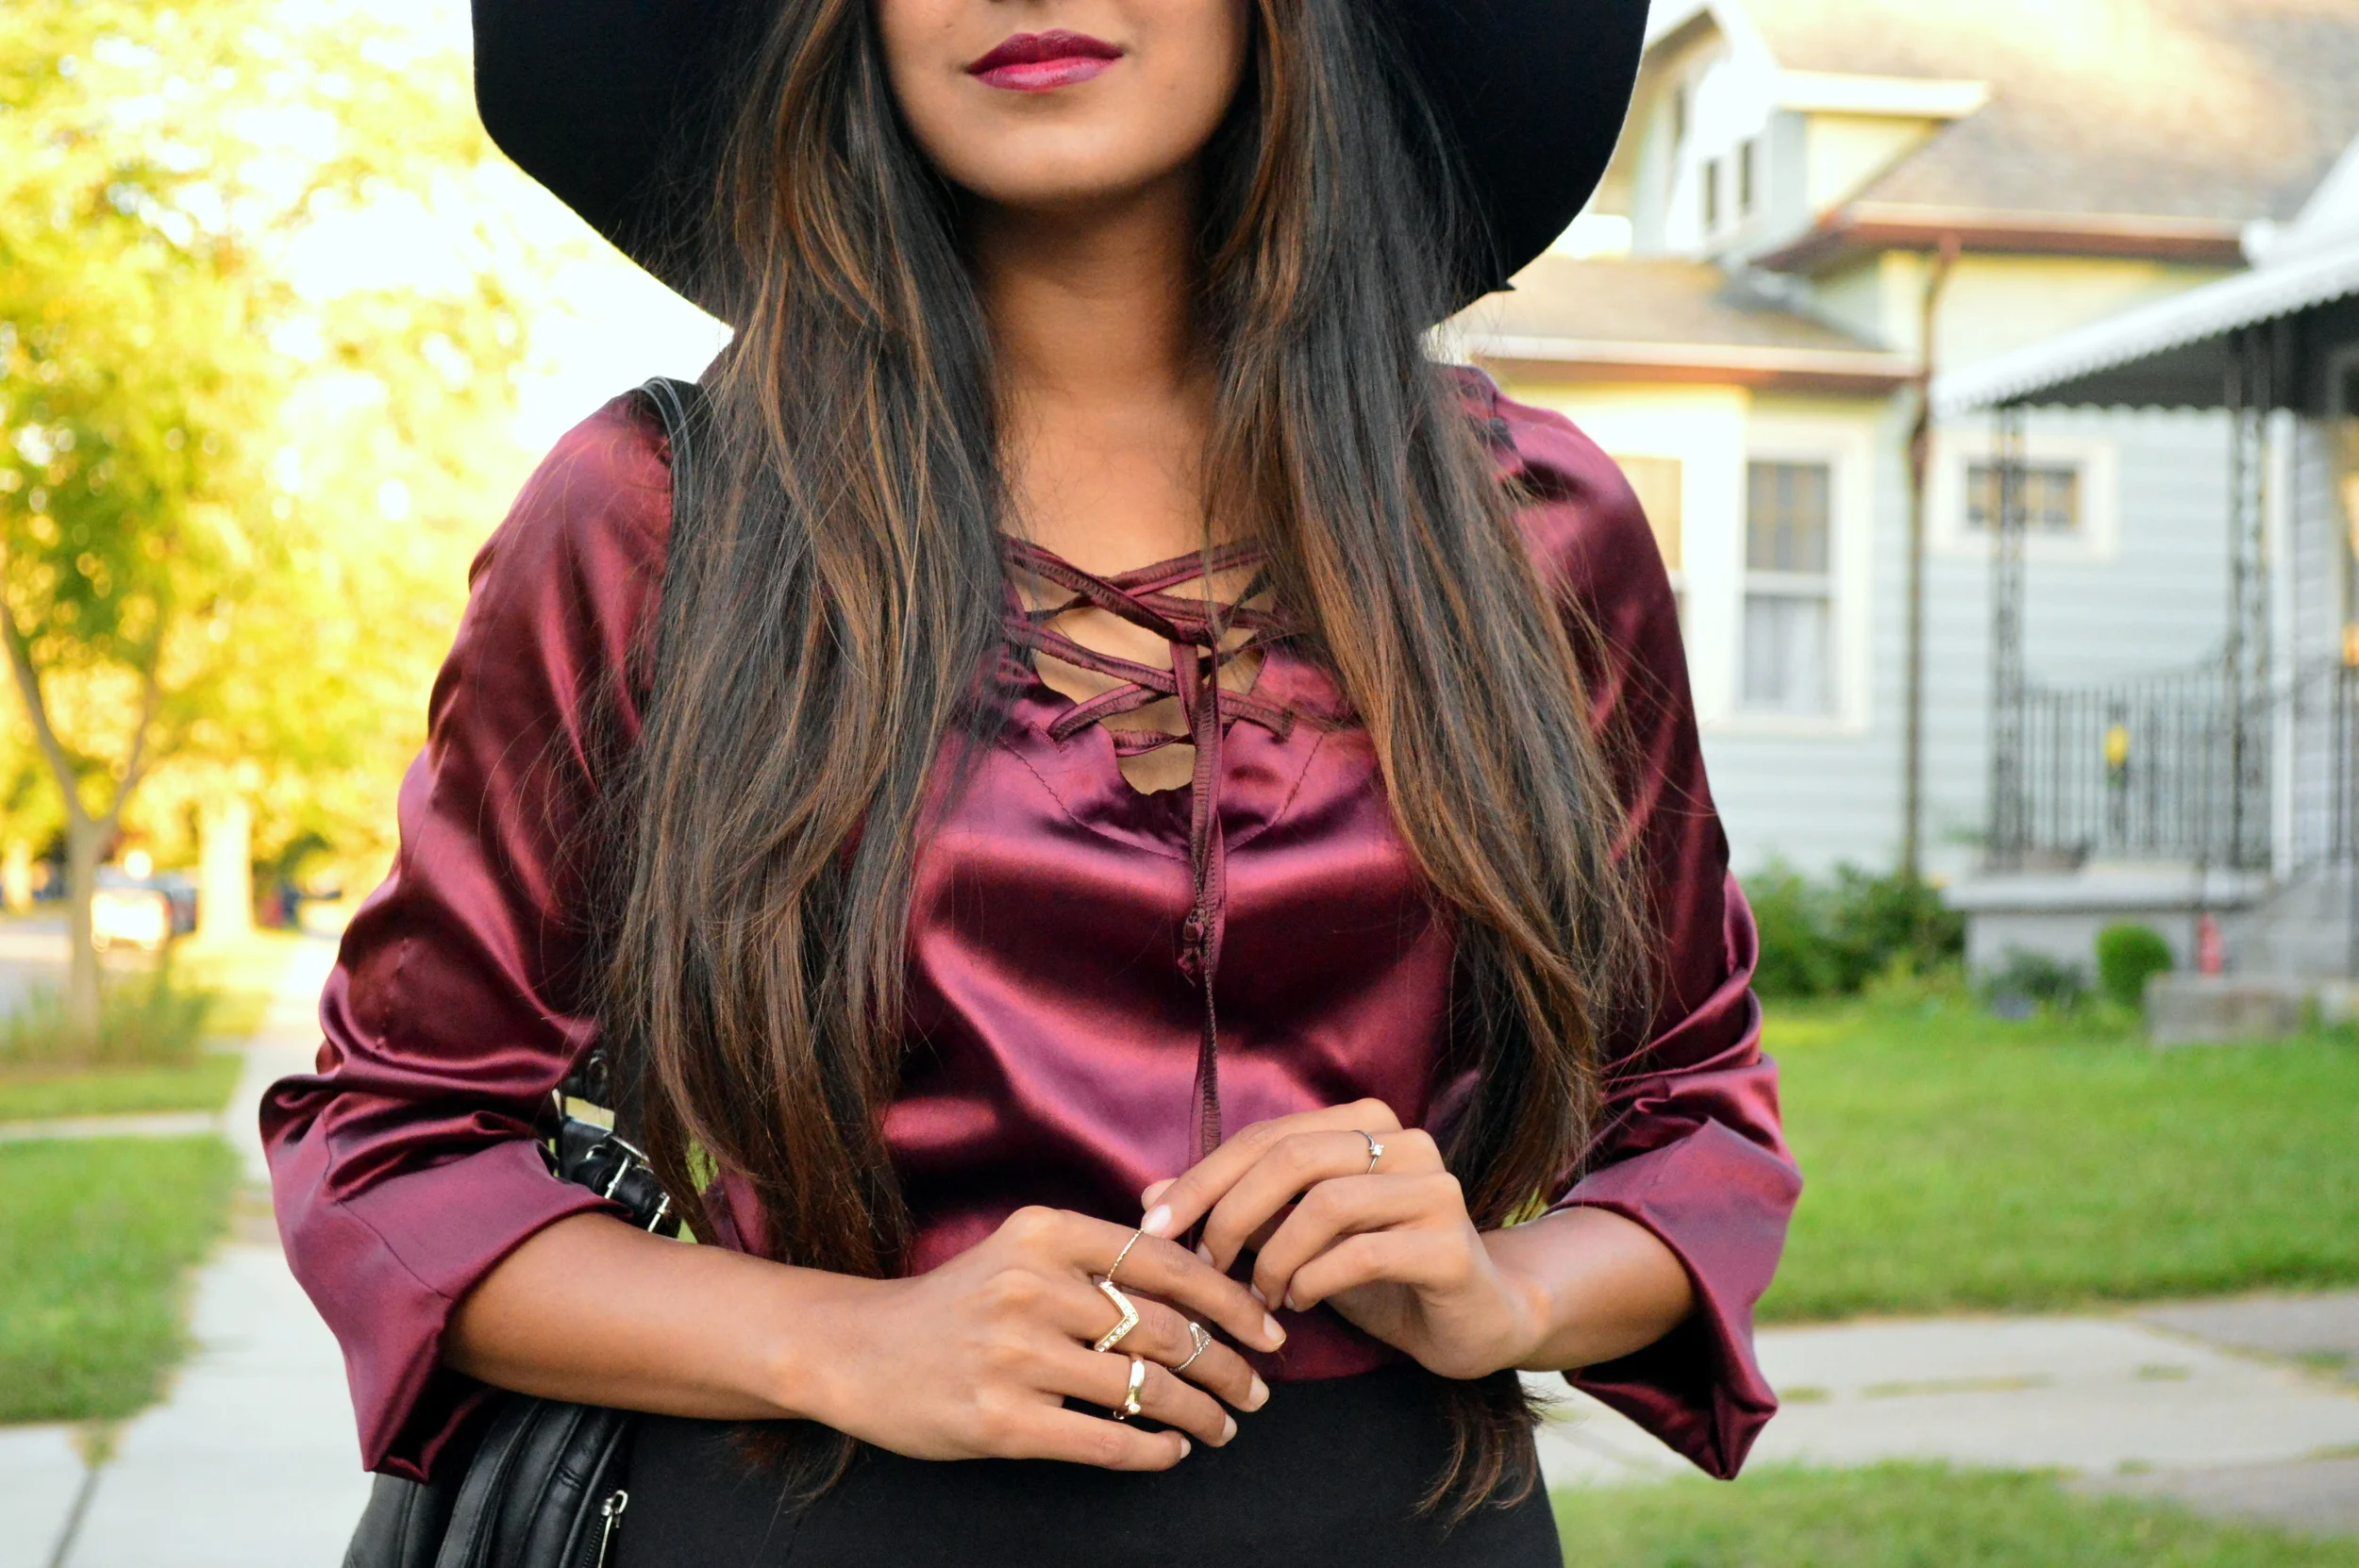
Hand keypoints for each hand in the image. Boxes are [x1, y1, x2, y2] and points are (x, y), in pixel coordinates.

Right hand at [797, 1206, 1282, 1470]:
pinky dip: (1152, 1450)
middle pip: (1167, 1329)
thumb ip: (1099, 1257)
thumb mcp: (1022, 1251)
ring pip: (1145, 1387)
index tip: (1270, 1327)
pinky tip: (1172, 1451)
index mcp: (1047, 1232)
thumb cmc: (957, 1302)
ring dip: (1200, 1413)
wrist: (858, 1350)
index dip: (1231, 1298)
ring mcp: (1015, 1355)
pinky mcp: (1001, 1420)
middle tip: (1258, 1389)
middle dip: (1227, 1365)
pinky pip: (1104, 1439)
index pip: (1166, 1261)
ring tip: (1223, 1425)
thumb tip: (1203, 1269)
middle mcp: (1033, 1286)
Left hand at [1140, 1101, 1545, 1380]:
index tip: (1154, 1225)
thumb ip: (1237, 1208)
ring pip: (1324, 1205)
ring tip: (1260, 1294)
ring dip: (1273, 1257)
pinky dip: (1314, 1281)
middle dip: (1231, 1213)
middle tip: (1204, 1265)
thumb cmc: (1379, 1270)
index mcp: (1366, 1123)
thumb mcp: (1297, 1236)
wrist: (1474, 1318)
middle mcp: (1406, 1142)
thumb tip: (1149, 1196)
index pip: (1267, 1136)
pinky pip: (1360, 1254)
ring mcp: (1435, 1189)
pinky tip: (1299, 1303)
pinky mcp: (1450, 1245)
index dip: (1204, 1178)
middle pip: (1292, 1158)